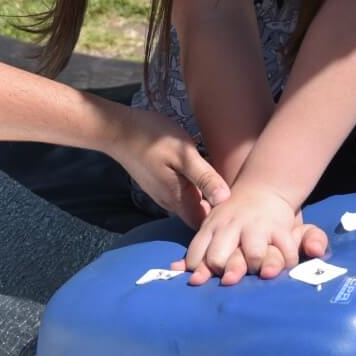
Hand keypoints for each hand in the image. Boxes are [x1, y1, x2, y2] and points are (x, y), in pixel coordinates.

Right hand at [110, 109, 229, 226]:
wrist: (116, 129)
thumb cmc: (151, 137)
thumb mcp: (183, 154)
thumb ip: (204, 177)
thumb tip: (226, 199)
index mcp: (178, 199)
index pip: (204, 225)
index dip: (221, 223)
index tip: (239, 212)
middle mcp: (170, 202)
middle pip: (198, 217)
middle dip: (217, 213)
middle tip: (239, 200)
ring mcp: (163, 193)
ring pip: (191, 206)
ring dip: (207, 201)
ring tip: (229, 189)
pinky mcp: (159, 183)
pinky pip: (183, 195)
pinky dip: (196, 192)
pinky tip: (206, 178)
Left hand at [174, 182, 302, 285]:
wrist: (264, 189)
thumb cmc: (233, 217)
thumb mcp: (212, 227)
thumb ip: (197, 251)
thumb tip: (175, 270)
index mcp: (212, 227)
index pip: (197, 254)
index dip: (198, 271)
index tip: (199, 281)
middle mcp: (231, 227)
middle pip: (219, 257)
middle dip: (222, 272)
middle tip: (229, 281)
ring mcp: (256, 227)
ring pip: (251, 255)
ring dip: (254, 268)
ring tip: (257, 274)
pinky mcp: (280, 228)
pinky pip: (284, 250)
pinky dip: (285, 262)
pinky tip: (283, 268)